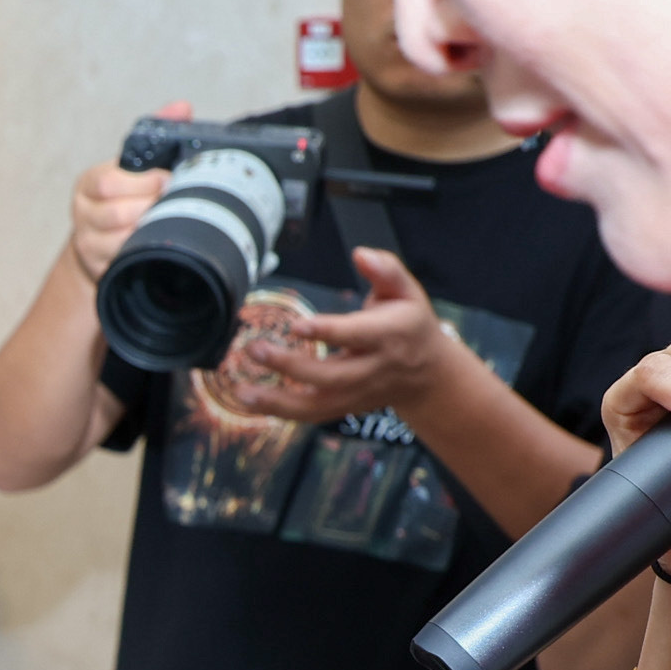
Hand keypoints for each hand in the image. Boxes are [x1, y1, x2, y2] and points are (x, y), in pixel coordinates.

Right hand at [65, 98, 189, 284]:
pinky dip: (142, 255)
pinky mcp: (99, 268)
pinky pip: (123, 264)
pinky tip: (157, 246)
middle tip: (173, 203)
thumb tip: (181, 108)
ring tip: (168, 223)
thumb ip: (157, 133)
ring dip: (147, 233)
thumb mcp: (135, 163)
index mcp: (90, 184)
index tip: (167, 180)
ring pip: (119, 242)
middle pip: (114, 214)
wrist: (102, 239)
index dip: (142, 183)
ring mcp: (89, 244)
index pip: (107, 182)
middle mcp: (83, 214)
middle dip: (148, 208)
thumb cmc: (125, 195)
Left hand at [212, 247, 458, 424]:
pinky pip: (311, 415)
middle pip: (330, 375)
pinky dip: (279, 411)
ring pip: (317, 405)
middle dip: (290, 365)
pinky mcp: (346, 408)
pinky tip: (250, 400)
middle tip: (255, 349)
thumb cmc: (410, 324)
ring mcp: (358, 394)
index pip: (355, 335)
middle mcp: (373, 369)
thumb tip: (360, 254)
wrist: (428, 375)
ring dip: (277, 401)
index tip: (296, 325)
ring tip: (242, 390)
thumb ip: (386, 269)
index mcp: (390, 335)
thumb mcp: (407, 290)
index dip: (326, 332)